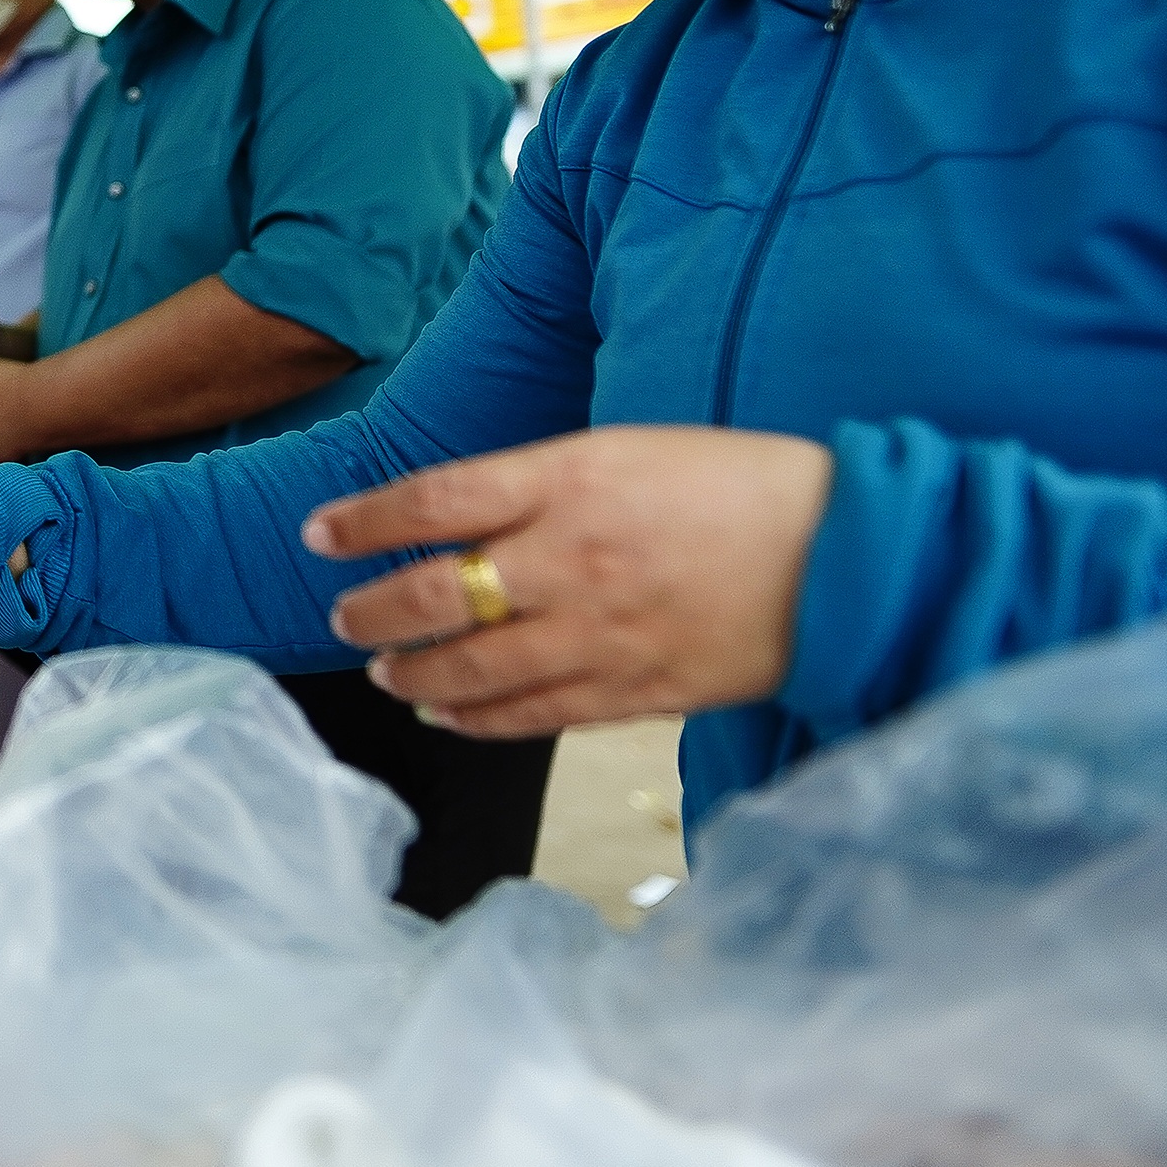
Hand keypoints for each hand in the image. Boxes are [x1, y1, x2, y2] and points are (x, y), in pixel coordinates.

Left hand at [302, 427, 833, 738]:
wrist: (846, 552)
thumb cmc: (738, 485)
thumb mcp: (626, 449)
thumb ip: (539, 484)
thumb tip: (458, 520)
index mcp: (570, 478)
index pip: (432, 501)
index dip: (362, 519)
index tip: (320, 533)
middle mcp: (572, 557)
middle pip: (435, 593)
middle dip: (371, 610)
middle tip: (341, 617)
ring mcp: (602, 631)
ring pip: (472, 666)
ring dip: (411, 672)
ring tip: (381, 670)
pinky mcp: (635, 691)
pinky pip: (532, 714)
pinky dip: (476, 717)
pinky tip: (444, 711)